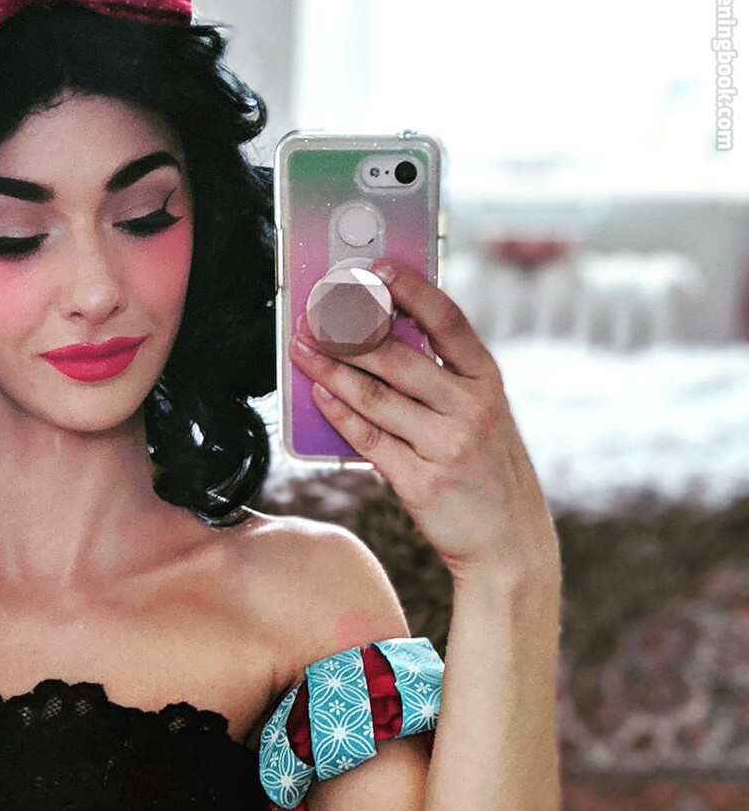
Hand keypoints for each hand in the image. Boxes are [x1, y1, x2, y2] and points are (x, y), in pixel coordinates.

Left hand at [288, 263, 558, 584]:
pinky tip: (318, 395)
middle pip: (399, 358)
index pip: (449, 320)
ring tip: (302, 349)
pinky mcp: (421, 483)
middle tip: (315, 313)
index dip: (412, 290)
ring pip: (376, 398)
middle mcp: (471, 408)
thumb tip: (388, 340)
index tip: (378, 268)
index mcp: (488, 381)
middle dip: (349, 332)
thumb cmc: (488, 472)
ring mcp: (446, 446)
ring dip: (331, 370)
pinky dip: (340, 416)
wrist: (508, 542)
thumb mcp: (484, 415)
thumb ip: (447, 379)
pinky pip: (370, 442)